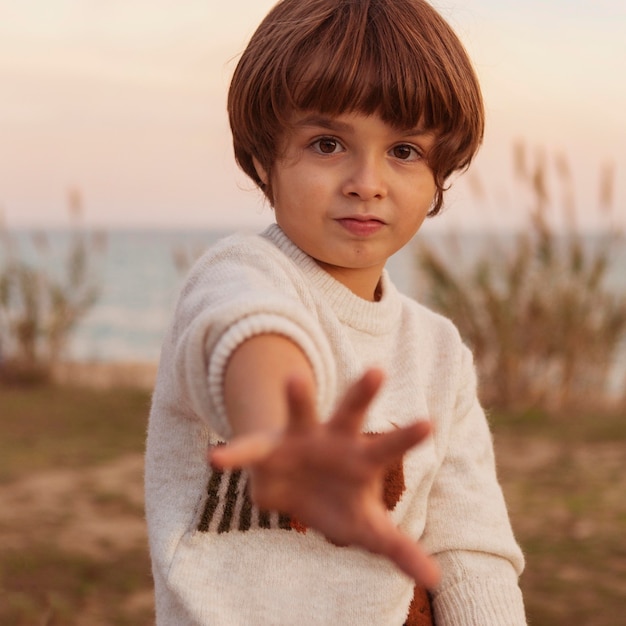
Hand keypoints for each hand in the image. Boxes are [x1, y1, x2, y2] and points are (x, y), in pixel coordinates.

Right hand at [210, 368, 439, 587]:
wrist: (297, 491)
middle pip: (351, 413)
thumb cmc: (341, 505)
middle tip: (377, 370)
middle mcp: (333, 439)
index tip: (429, 422)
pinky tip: (217, 460)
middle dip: (362, 394)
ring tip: (294, 377)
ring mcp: (298, 438)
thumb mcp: (368, 528)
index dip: (406, 437)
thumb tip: (436, 579)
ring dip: (299, 397)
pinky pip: (248, 450)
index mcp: (361, 458)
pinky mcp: (266, 451)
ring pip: (301, 412)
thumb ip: (399, 548)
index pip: (388, 448)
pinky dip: (234, 455)